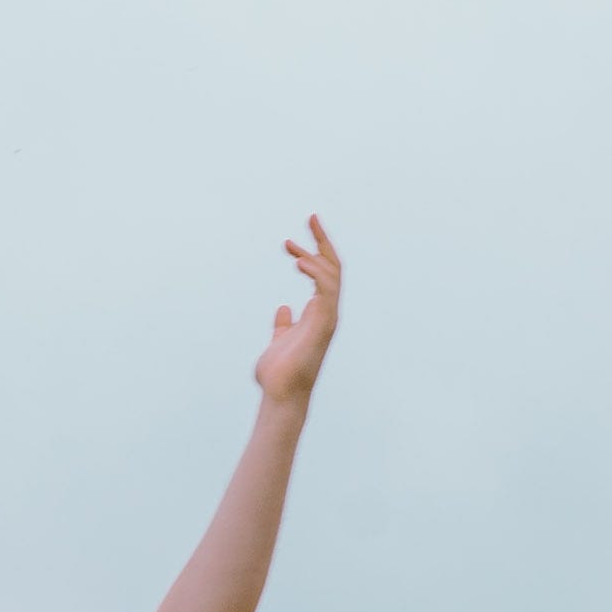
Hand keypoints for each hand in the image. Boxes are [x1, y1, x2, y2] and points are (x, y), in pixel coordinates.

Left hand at [248, 212, 344, 408]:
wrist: (280, 394)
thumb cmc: (279, 373)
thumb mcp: (279, 340)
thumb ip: (283, 325)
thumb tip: (283, 309)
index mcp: (318, 313)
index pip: (323, 275)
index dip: (313, 253)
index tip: (293, 239)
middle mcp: (327, 313)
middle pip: (333, 268)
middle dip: (323, 241)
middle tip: (311, 217)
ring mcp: (328, 318)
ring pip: (332, 276)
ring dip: (316, 255)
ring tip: (291, 246)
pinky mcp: (324, 324)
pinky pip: (327, 291)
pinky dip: (316, 273)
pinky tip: (299, 261)